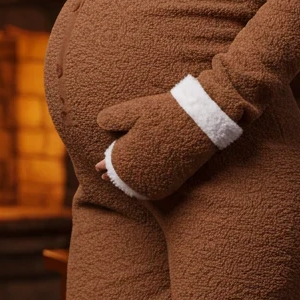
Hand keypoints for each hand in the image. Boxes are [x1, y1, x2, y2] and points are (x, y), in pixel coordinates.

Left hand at [96, 90, 218, 199]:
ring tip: (123, 184)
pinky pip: (155, 190)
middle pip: (124, 178)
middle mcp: (141, 171)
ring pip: (138, 187)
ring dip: (129, 185)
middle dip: (115, 176)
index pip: (113, 164)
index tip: (98, 167)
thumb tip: (99, 122)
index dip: (105, 165)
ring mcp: (158, 178)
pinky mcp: (174, 181)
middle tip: (104, 177)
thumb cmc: (166, 112)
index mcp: (129, 154)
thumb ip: (114, 117)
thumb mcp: (136, 109)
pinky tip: (142, 188)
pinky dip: (146, 190)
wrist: (201, 120)